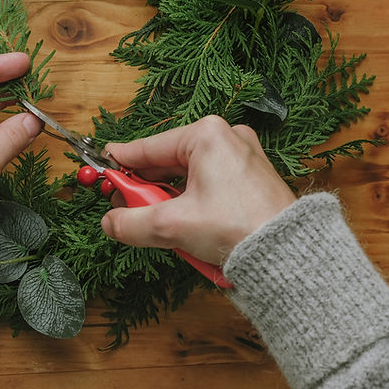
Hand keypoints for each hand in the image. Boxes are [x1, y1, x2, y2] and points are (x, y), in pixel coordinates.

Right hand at [100, 116, 295, 264]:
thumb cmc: (238, 227)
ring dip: (169, 200)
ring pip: (188, 176)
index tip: (100, 170)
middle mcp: (226, 137)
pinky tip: (185, 225)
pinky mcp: (253, 178)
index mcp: (206, 134)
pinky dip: (192, 203)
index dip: (120, 163)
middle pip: (167, 162)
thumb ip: (131, 222)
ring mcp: (243, 157)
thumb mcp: (172, 226)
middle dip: (146, 189)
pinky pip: (210, 185)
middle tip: (126, 208)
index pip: (148, 148)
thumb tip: (109, 222)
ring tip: (158, 224)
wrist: (289, 254)